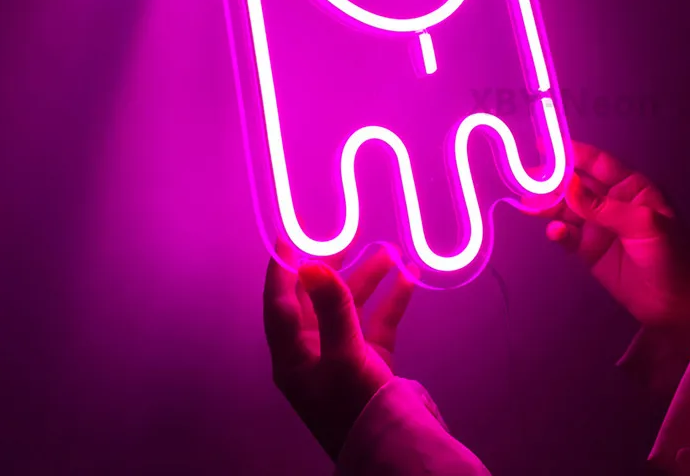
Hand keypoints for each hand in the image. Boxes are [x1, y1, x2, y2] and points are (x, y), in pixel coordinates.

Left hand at [263, 244, 414, 460]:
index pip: (280, 303)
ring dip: (368, 280)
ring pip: (352, 308)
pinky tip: (409, 278)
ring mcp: (343, 358)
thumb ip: (331, 306)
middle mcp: (313, 355)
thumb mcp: (342, 354)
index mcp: (292, 357)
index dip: (283, 269)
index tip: (289, 237)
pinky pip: (379, 324)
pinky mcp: (372, 365)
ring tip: (389, 251)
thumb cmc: (355, 407)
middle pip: (316, 301)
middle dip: (331, 269)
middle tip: (345, 238)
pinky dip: (392, 301)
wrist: (394, 452)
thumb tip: (312, 264)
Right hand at [526, 141, 689, 350]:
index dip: (573, 153)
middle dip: (551, 181)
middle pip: (575, 184)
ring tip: (528, 206)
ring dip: (547, 206)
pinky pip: (566, 235)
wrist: (681, 306)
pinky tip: (554, 233)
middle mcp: (610, 202)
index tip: (546, 145)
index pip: (597, 163)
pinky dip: (557, 232)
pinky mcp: (588, 250)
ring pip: (565, 209)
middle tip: (526, 180)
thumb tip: (568, 186)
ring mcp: (598, 226)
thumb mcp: (644, 225)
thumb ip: (604, 207)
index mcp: (630, 187)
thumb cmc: (673, 256)